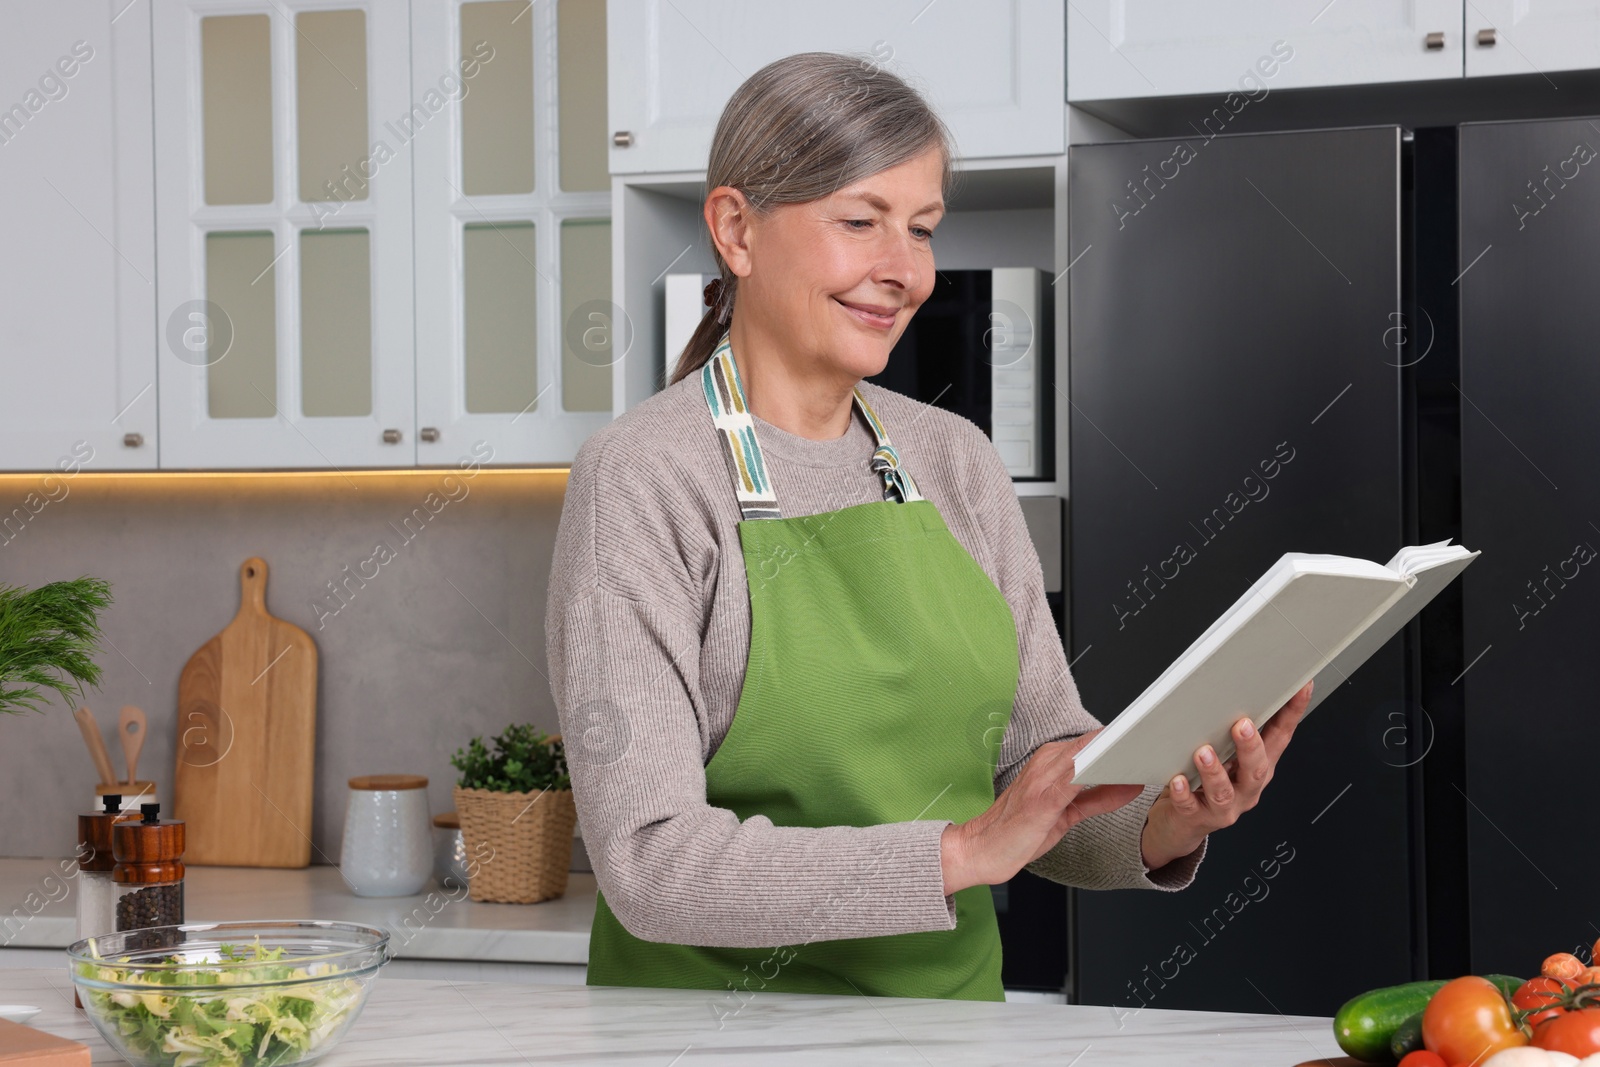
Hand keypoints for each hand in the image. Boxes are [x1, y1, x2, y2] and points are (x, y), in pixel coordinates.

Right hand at [941, 729, 1143, 895]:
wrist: (978, 850)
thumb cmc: (1017, 832)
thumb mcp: (1064, 814)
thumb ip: (1095, 799)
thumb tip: (1126, 787)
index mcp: (1048, 762)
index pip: (1091, 743)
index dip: (1120, 740)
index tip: (1148, 738)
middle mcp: (1045, 764)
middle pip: (1093, 744)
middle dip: (1124, 741)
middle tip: (1156, 738)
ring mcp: (1043, 779)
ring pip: (1086, 755)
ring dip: (1116, 751)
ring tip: (1147, 750)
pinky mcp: (1043, 799)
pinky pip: (1076, 780)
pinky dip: (1099, 774)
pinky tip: (1122, 775)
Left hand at [1139, 680, 1312, 870]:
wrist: (1181, 826)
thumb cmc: (1204, 785)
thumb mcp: (1228, 757)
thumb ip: (1236, 732)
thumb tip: (1242, 689)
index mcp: (1257, 768)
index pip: (1280, 738)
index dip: (1293, 713)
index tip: (1300, 688)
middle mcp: (1246, 789)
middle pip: (1256, 769)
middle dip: (1251, 747)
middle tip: (1242, 725)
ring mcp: (1223, 806)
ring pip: (1223, 791)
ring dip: (1215, 771)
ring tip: (1203, 753)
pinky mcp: (1196, 817)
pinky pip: (1189, 806)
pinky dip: (1184, 793)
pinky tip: (1177, 780)